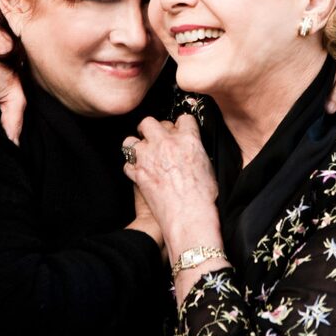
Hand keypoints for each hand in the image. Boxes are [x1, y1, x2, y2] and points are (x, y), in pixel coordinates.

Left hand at [122, 115, 219, 246]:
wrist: (188, 216)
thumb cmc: (203, 197)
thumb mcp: (208, 167)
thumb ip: (196, 151)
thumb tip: (191, 149)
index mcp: (188, 140)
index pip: (183, 119)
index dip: (181, 124)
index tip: (178, 128)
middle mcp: (166, 143)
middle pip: (150, 122)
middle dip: (150, 129)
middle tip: (153, 137)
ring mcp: (148, 157)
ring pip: (131, 140)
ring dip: (135, 146)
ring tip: (142, 153)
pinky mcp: (137, 173)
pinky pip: (127, 163)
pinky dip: (131, 167)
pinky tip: (139, 172)